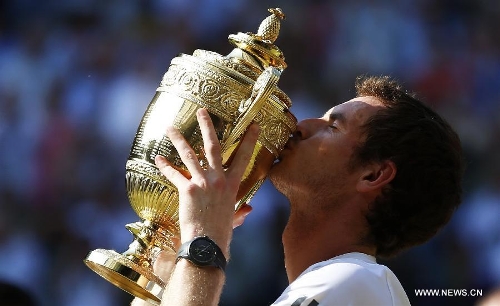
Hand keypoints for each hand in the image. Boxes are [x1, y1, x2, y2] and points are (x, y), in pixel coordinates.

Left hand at [155, 108, 258, 256]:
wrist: (206, 243)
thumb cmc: (221, 233)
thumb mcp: (234, 219)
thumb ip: (241, 211)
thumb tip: (248, 209)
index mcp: (232, 185)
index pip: (243, 157)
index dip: (249, 140)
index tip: (254, 126)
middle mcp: (218, 179)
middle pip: (213, 146)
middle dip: (208, 126)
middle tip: (202, 111)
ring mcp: (202, 182)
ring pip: (189, 154)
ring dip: (178, 139)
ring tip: (170, 127)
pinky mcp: (187, 189)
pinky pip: (174, 174)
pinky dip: (165, 166)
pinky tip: (158, 158)